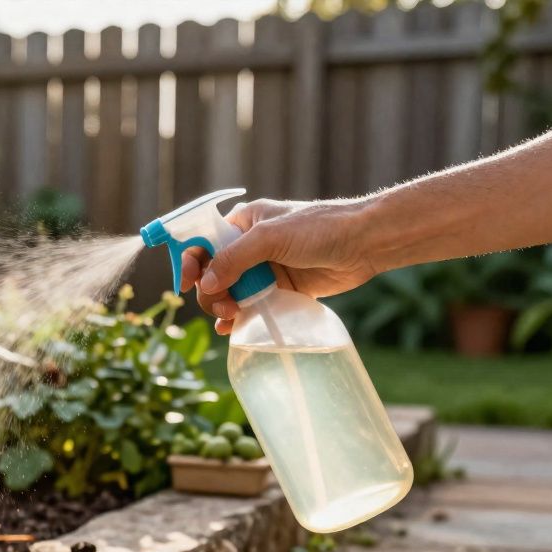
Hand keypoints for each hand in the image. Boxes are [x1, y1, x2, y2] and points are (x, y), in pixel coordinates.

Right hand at [180, 198, 381, 333]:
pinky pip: (254, 306)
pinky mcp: (283, 290)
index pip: (203, 242)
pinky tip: (235, 328)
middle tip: (221, 305)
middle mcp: (251, 246)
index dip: (190, 261)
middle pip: (213, 273)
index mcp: (243, 223)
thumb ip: (234, 260)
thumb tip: (206, 285)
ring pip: (232, 292)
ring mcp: (266, 269)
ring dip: (224, 307)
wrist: (365, 243)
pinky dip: (242, 318)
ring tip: (231, 317)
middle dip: (210, 291)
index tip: (186, 283)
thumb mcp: (270, 238)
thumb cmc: (319, 228)